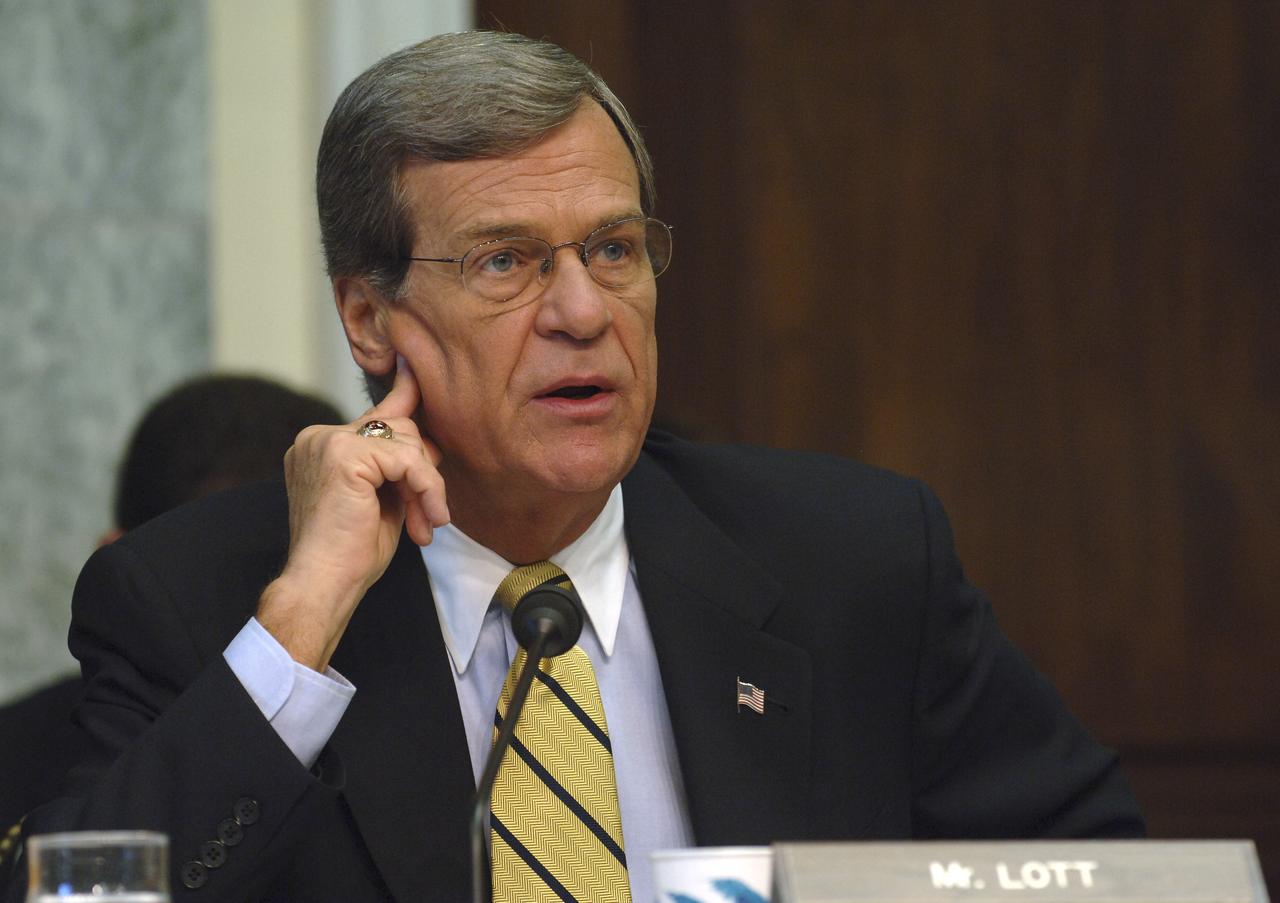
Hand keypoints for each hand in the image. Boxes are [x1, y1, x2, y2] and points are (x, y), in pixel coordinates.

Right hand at [257, 358, 449, 669]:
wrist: (323, 585)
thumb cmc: (350, 554)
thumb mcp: (383, 498)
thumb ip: (398, 465)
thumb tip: (429, 440)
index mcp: (321, 446)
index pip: (375, 415)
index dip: (404, 395)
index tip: (412, 370)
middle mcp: (318, 437)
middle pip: (399, 427)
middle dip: (423, 472)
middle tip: (427, 516)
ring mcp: (327, 441)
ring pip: (407, 442)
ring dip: (426, 486)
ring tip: (424, 523)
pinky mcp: (343, 454)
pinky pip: (407, 460)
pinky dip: (425, 488)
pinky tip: (427, 519)